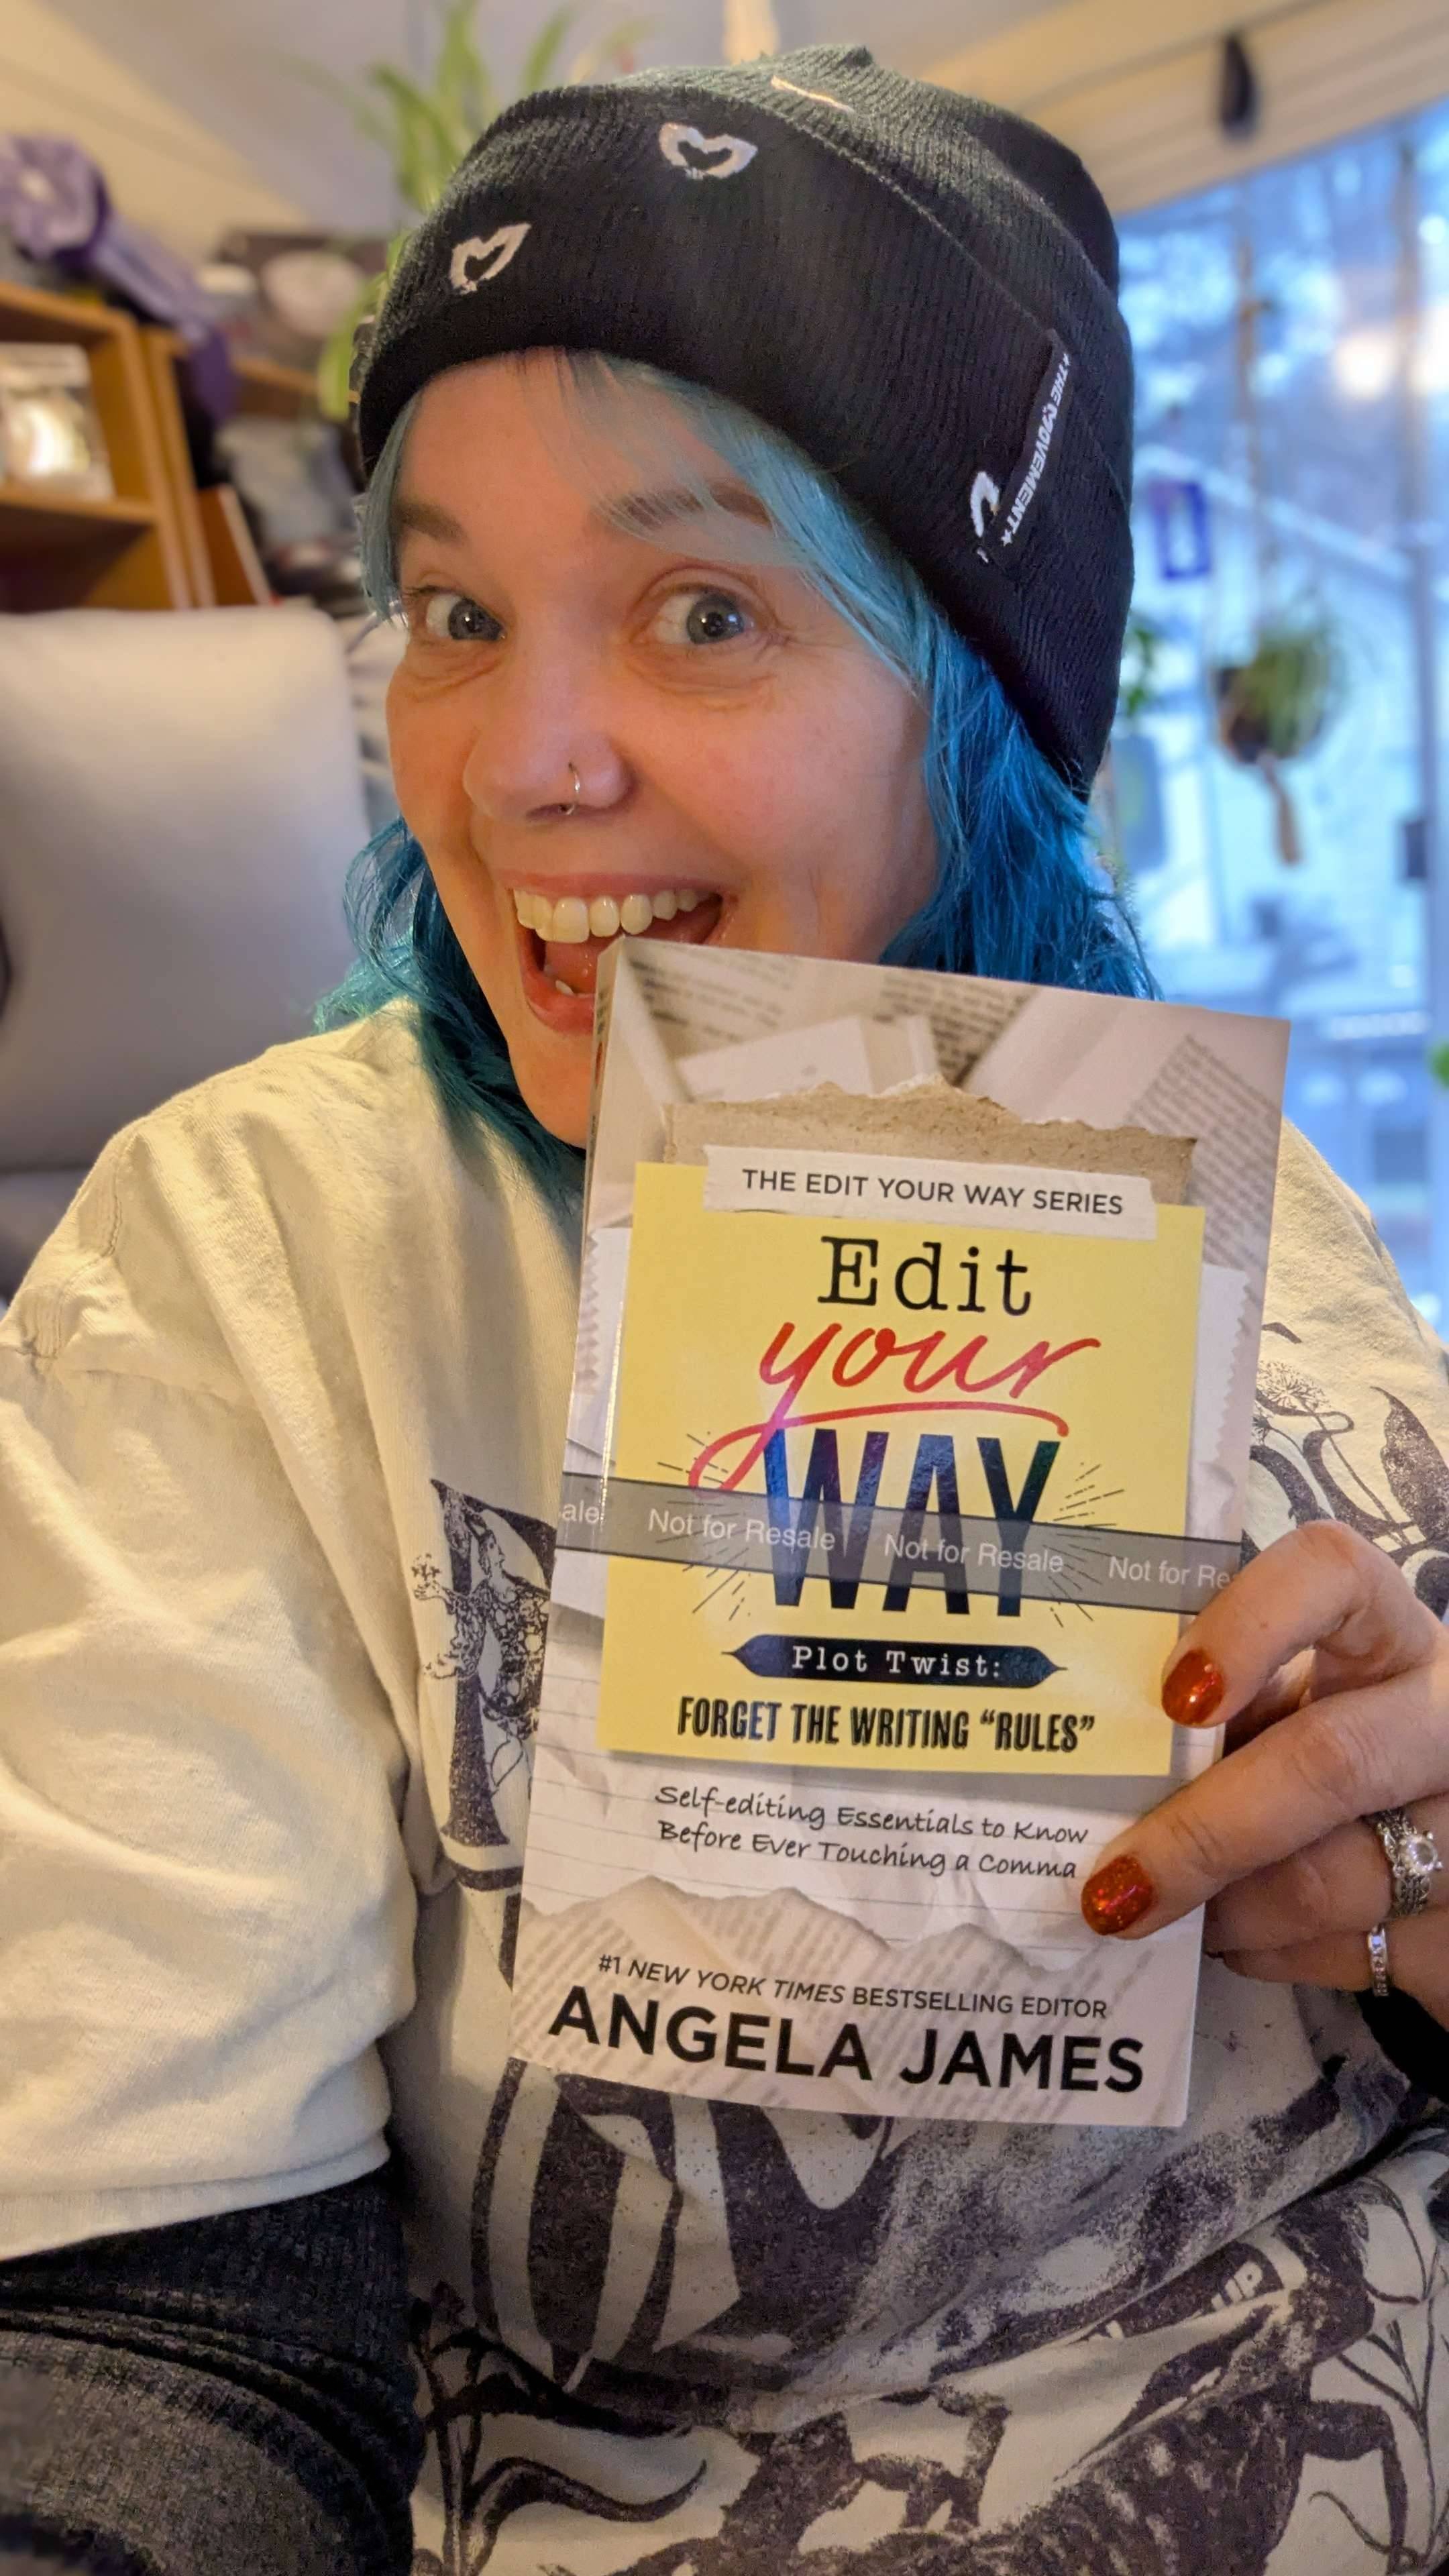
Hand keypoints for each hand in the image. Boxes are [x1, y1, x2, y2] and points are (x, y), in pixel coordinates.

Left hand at [1079, 1522, 1448, 2026]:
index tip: (1177, 1696)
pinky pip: (1343, 1956)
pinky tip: (1233, 1934)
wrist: (1447, 1831)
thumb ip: (1227, 1714)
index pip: (1333, 1574)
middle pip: (1329, 1762)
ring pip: (1326, 1881)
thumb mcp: (1297, 1705)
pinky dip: (1264, 1952)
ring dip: (1222, 1909)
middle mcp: (1442, 1719)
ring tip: (1159, 1913)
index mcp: (1389, 1636)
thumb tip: (1091, 1771)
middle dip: (1203, 1833)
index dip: (1250, 1625)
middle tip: (1112, 1884)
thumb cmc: (1336, 1747)